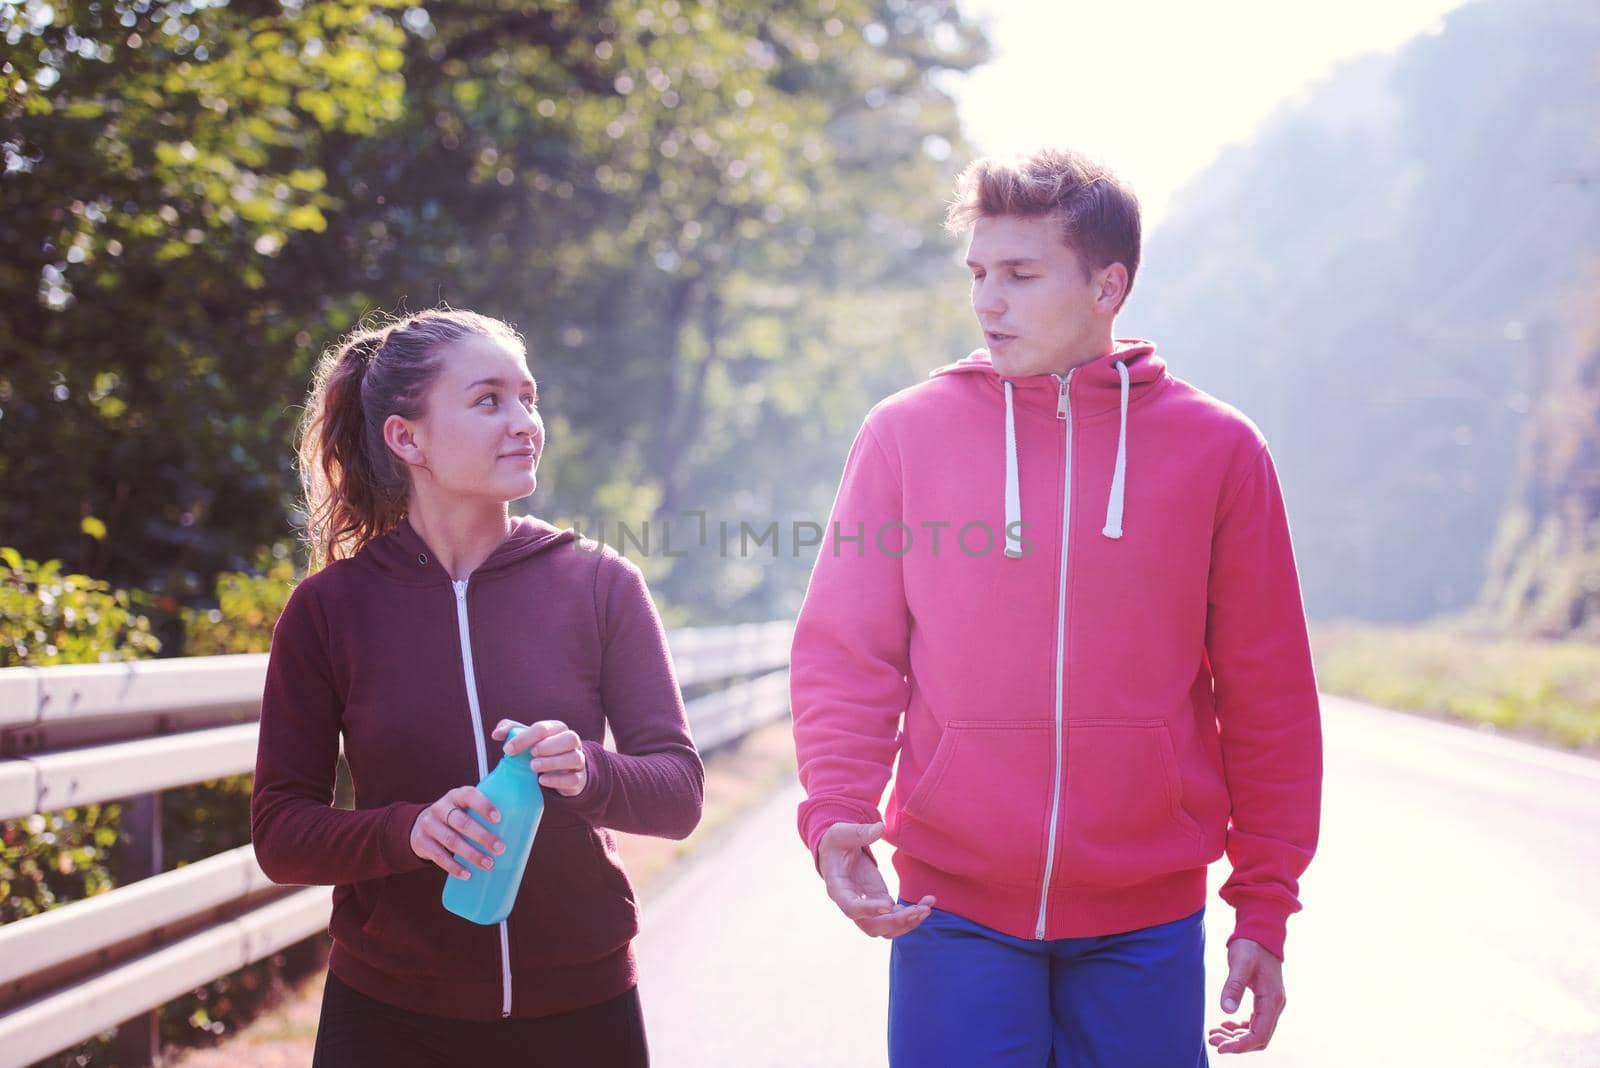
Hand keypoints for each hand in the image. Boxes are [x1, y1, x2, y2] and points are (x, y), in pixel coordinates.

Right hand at [410, 785, 503, 879]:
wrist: (420, 826)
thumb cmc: (456, 818)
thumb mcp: (466, 809)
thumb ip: (485, 814)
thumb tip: (523, 831)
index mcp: (457, 796)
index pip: (470, 796)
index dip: (483, 806)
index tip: (499, 819)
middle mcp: (442, 808)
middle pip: (462, 822)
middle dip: (483, 836)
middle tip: (501, 849)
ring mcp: (429, 824)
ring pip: (452, 840)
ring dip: (472, 854)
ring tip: (489, 865)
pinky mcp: (421, 841)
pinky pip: (438, 856)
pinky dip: (453, 867)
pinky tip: (467, 874)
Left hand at [493, 719, 587, 796]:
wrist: (562, 771)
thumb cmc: (540, 750)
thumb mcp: (526, 738)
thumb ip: (510, 731)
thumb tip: (496, 734)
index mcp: (558, 728)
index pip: (543, 728)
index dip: (524, 738)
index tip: (507, 750)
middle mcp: (572, 742)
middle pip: (569, 738)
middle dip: (548, 746)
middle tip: (530, 754)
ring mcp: (578, 760)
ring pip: (574, 758)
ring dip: (553, 762)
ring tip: (533, 767)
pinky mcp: (578, 778)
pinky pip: (573, 779)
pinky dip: (558, 780)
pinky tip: (542, 781)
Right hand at [816, 821, 934, 937]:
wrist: (838, 851)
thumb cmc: (837, 841)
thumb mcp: (842, 833)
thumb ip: (859, 833)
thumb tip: (880, 828)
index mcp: (838, 888)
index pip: (850, 908)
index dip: (868, 910)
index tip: (888, 906)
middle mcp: (852, 904)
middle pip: (871, 926)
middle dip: (895, 922)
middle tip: (917, 911)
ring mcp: (868, 906)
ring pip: (886, 928)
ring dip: (907, 922)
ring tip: (926, 908)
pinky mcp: (881, 903)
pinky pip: (897, 916)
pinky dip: (913, 914)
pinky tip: (928, 902)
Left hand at [1208, 937, 1285, 1053]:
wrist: (1260, 932)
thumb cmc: (1250, 945)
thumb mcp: (1239, 963)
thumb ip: (1233, 986)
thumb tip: (1226, 1010)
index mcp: (1272, 1000)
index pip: (1259, 1034)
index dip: (1241, 1045)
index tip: (1220, 1048)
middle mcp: (1275, 1005)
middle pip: (1258, 1037)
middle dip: (1236, 1043)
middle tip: (1212, 1039)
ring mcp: (1270, 1004)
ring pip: (1255, 1031)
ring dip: (1236, 1037)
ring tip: (1213, 1034)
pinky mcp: (1264, 1000)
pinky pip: (1254, 1022)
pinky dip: (1239, 1028)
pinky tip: (1223, 1025)